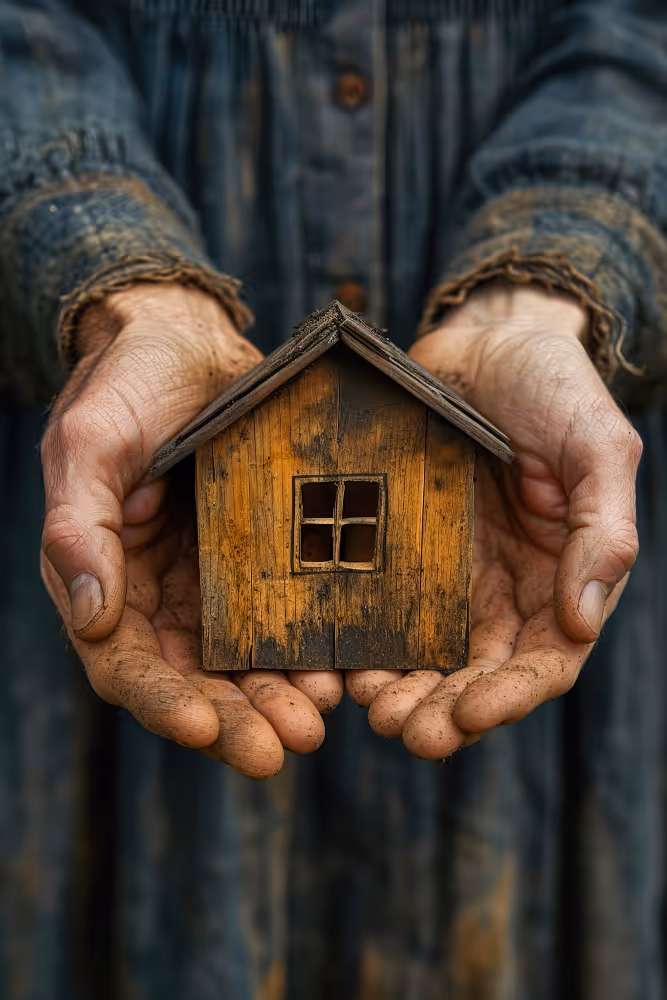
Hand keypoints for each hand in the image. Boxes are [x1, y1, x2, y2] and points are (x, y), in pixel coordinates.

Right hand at [41, 284, 342, 777]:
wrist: (187, 342)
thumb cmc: (126, 386)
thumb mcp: (90, 443)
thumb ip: (79, 525)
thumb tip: (89, 616)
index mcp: (112, 580)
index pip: (127, 664)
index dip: (162, 701)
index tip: (203, 727)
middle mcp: (165, 595)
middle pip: (194, 681)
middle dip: (236, 719)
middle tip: (285, 747)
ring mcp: (219, 581)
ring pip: (247, 662)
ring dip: (279, 697)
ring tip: (319, 717)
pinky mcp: (267, 559)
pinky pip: (290, 616)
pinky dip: (312, 648)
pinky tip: (344, 669)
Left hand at [346, 285, 640, 756]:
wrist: (482, 337)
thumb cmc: (551, 384)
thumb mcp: (596, 446)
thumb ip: (604, 531)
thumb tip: (585, 623)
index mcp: (559, 576)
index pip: (543, 662)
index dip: (510, 697)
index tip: (469, 714)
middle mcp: (502, 589)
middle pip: (476, 674)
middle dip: (444, 710)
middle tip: (403, 730)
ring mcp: (445, 573)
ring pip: (424, 655)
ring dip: (399, 690)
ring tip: (365, 704)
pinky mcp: (397, 548)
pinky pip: (378, 607)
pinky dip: (361, 640)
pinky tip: (334, 657)